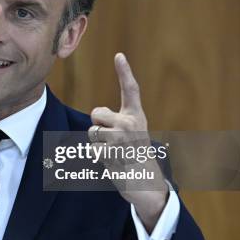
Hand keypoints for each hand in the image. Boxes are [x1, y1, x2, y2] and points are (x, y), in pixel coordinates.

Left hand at [88, 53, 167, 231]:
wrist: (147, 184)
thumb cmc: (134, 156)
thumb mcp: (131, 134)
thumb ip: (115, 121)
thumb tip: (97, 116)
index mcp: (136, 116)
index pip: (130, 89)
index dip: (124, 71)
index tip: (119, 55)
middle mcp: (131, 123)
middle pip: (96, 113)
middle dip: (97, 127)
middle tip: (113, 142)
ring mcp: (122, 139)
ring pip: (92, 133)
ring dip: (97, 145)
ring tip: (114, 154)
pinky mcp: (113, 154)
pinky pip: (91, 149)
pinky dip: (97, 158)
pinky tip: (112, 163)